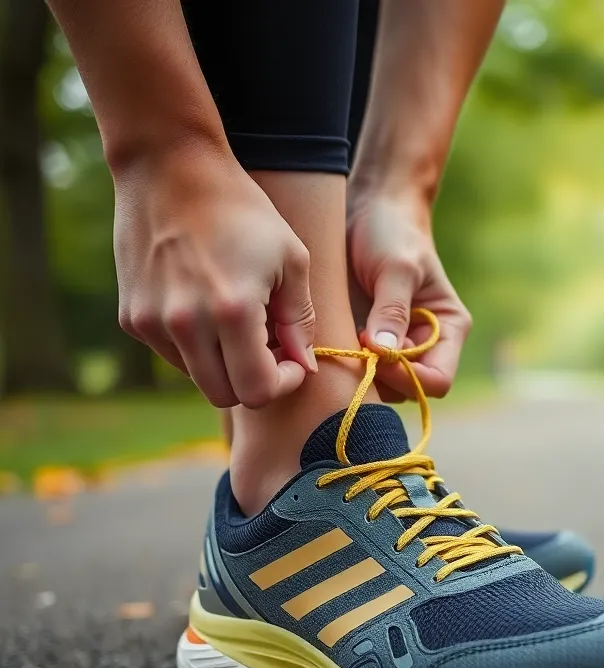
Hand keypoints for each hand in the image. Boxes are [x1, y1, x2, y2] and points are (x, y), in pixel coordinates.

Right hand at [113, 145, 316, 407]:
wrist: (171, 168)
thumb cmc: (244, 211)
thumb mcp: (291, 260)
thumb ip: (300, 321)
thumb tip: (304, 367)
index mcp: (232, 311)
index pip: (256, 391)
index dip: (282, 384)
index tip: (291, 361)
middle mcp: (185, 324)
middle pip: (224, 395)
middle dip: (253, 380)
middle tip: (269, 347)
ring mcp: (152, 322)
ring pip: (196, 378)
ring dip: (223, 364)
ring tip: (240, 321)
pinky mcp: (131, 317)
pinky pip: (171, 354)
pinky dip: (195, 345)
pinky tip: (206, 306)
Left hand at [346, 191, 470, 399]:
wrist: (371, 207)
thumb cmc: (393, 232)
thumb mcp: (396, 267)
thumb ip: (392, 310)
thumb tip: (384, 354)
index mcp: (448, 328)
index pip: (437, 379)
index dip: (407, 376)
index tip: (376, 352)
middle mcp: (426, 343)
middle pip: (408, 388)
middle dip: (380, 377)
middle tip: (353, 347)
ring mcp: (396, 344)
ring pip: (382, 385)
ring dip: (360, 372)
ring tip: (340, 340)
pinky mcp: (370, 339)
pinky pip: (361, 368)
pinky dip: (346, 362)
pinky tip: (330, 338)